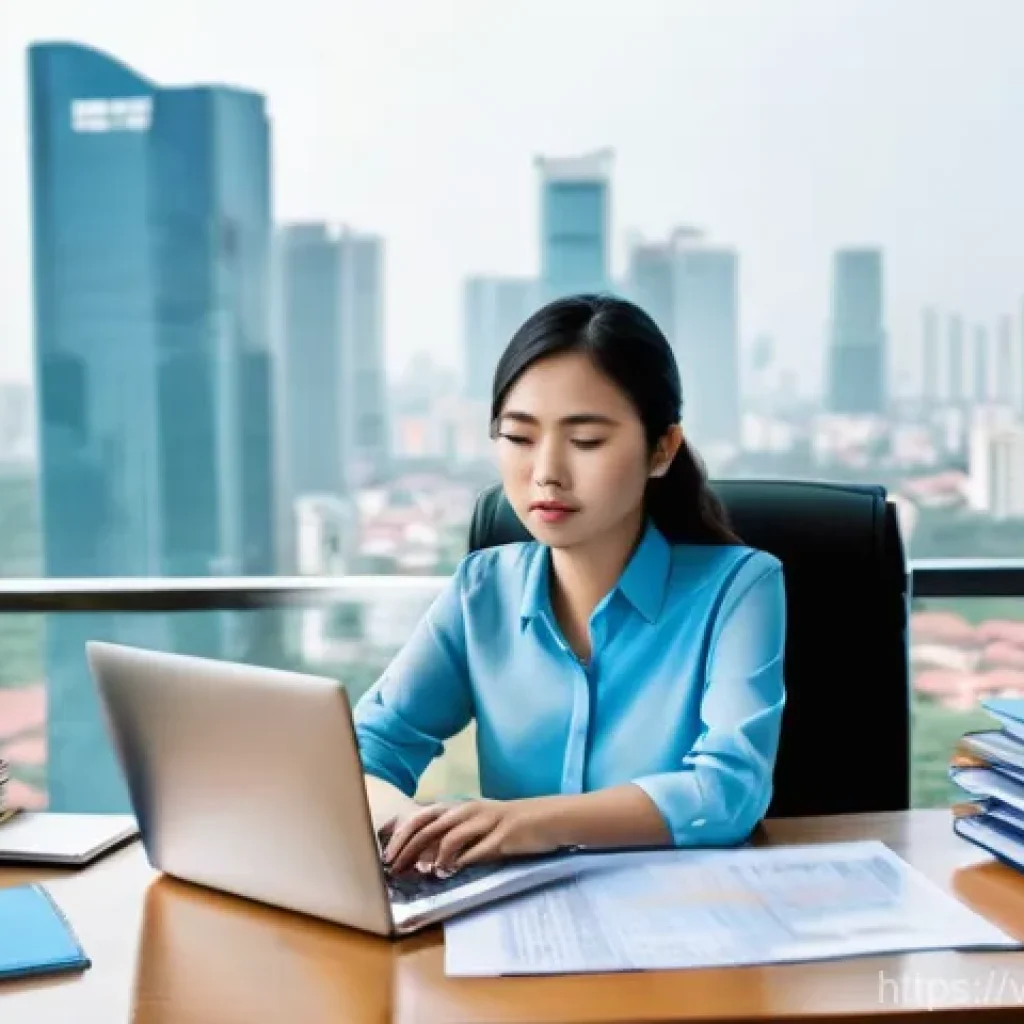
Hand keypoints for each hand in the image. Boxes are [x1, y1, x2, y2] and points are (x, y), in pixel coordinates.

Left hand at [382, 797, 557, 874]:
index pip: (422, 817)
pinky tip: (450, 873)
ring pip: (448, 836)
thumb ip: (454, 835)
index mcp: (461, 807)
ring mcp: (485, 822)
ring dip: (432, 857)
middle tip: (395, 869)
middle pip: (429, 827)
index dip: (402, 836)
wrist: (548, 818)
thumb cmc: (511, 824)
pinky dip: (458, 863)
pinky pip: (475, 851)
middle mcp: (469, 810)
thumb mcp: (479, 824)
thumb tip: (425, 857)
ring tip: (423, 873)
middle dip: (408, 849)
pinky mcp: (501, 838)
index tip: (388, 855)